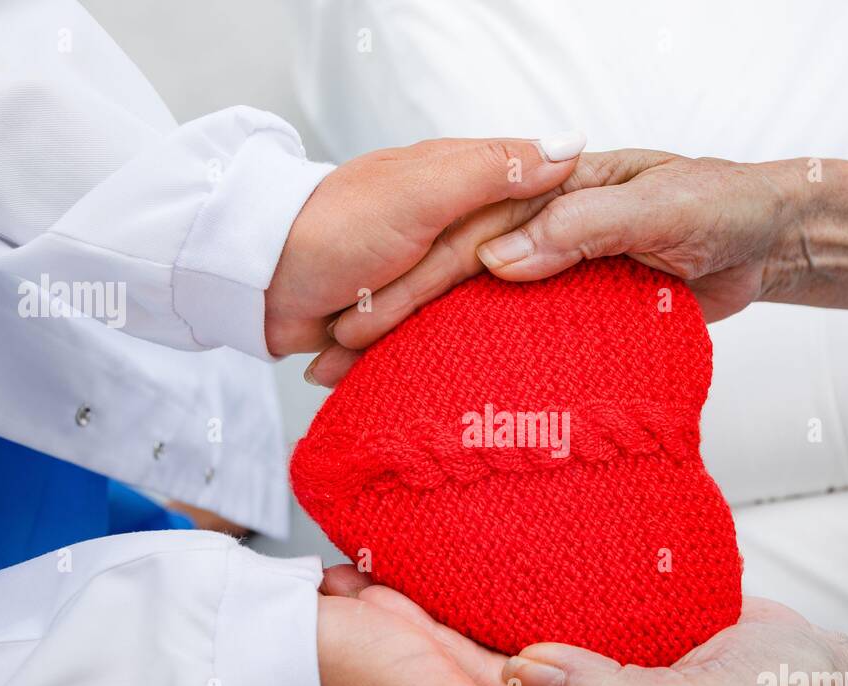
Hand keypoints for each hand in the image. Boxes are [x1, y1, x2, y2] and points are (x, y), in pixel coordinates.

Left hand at [263, 134, 585, 357]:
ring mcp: (426, 267)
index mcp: (458, 179)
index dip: (559, 227)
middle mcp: (448, 219)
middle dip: (505, 294)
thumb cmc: (334, 230)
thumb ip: (491, 172)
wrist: (260, 284)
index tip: (587, 261)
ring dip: (458, 331)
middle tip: (523, 328)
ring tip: (477, 360)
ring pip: (472, 305)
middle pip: (508, 262)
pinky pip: (435, 333)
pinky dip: (430, 354)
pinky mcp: (404, 310)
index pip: (534, 198)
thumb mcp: (423, 195)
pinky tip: (444, 374)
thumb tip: (571, 148)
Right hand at [306, 149, 802, 384]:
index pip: (466, 239)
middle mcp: (545, 229)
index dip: (409, 283)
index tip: (358, 323)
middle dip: (389, 319)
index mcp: (552, 194)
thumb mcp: (657, 208)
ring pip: (479, 310)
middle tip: (329, 363)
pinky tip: (442, 388)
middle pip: (453, 276)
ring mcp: (561, 269)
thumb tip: (497, 262)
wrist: (774, 238)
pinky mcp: (583, 306)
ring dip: (420, 346)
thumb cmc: (724, 204)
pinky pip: (524, 336)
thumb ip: (581, 227)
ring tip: (363, 384)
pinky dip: (482, 362)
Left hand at [501, 598, 847, 685]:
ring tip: (495, 574)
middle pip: (535, 685)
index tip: (474, 646)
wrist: (818, 664)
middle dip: (501, 649)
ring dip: (529, 615)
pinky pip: (587, 617)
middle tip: (465, 604)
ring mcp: (617, 676)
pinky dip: (571, 593)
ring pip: (554, 647)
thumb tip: (528, 673)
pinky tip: (547, 564)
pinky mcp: (631, 637)